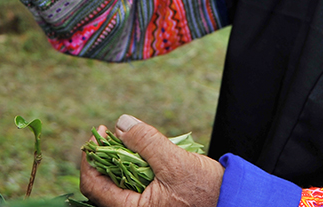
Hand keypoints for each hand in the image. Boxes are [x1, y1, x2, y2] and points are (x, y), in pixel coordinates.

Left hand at [80, 115, 222, 206]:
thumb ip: (146, 142)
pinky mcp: (153, 202)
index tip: (100, 133)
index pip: (93, 186)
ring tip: (130, 139)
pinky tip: (143, 152)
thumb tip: (121, 123)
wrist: (232, 201)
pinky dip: (133, 166)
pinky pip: (133, 185)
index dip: (90, 158)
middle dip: (105, 155)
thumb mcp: (175, 162)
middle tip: (111, 132)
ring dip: (119, 159)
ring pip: (118, 183)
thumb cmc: (206, 190)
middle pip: (103, 184)